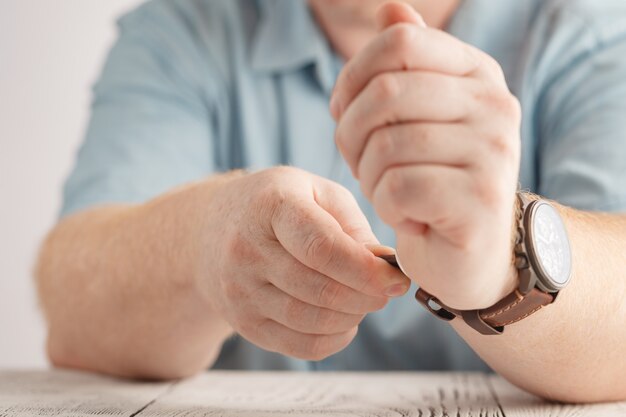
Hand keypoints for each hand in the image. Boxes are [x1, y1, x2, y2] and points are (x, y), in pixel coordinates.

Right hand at [200, 167, 409, 359]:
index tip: (396, 279)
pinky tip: (345, 322)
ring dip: (352, 317)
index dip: (365, 270)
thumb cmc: (276, 205)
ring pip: (311, 321)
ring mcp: (239, 290)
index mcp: (270, 206)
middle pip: (320, 289)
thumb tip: (384, 265)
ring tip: (364, 301)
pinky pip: (298, 346)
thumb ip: (353, 226)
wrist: (212, 230)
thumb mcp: (316, 193)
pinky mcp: (242, 322)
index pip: (321, 247)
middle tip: (386, 290)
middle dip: (367, 297)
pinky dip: (333, 340)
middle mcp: (246, 250)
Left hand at [331, 3, 520, 309]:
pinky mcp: (481, 200)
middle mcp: (495, 105)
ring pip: (387, 145)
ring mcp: (495, 151)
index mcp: (478, 74)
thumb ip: (409, 63)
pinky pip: (399, 188)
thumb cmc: (435, 182)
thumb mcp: (420, 117)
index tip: (343, 112)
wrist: (471, 255)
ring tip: (389, 192)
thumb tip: (391, 8)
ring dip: (369, 177)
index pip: (400, 43)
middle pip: (386, 94)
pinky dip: (387, 207)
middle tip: (360, 163)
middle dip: (352, 135)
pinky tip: (407, 217)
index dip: (353, 77)